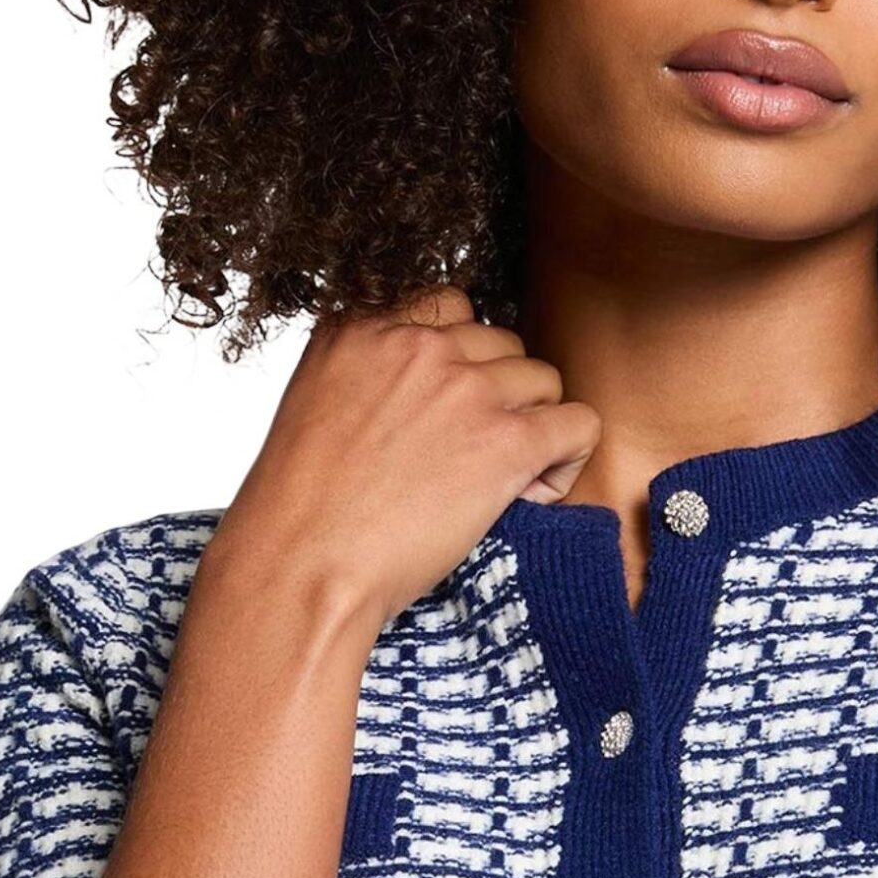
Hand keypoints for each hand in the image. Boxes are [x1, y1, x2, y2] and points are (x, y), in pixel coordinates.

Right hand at [199, 284, 602, 630]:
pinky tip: (536, 489)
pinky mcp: (505, 440)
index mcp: (362, 329)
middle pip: (500, 344)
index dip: (460, 364)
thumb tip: (414, 405)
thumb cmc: (299, 515)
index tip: (448, 412)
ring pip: (543, 379)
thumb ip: (361, 381)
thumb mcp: (310, 410)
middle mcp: (418, 345)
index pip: (447, 312)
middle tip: (475, 455)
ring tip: (506, 479)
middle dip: (498, 396)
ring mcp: (466, 388)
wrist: (303, 566)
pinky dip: (569, 456)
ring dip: (534, 425)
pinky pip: (578, 422)